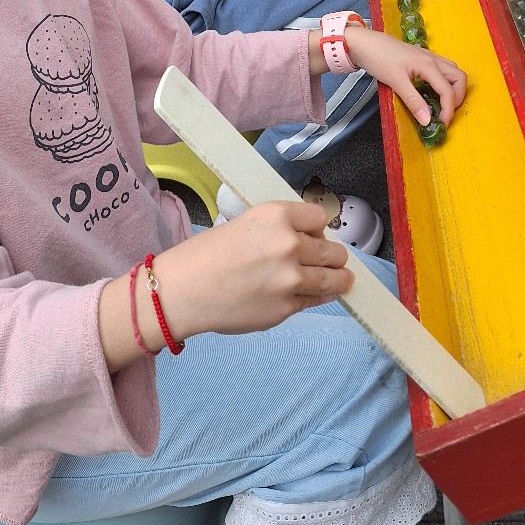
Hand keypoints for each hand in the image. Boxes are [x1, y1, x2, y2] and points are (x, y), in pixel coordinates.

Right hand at [156, 202, 352, 339]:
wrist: (182, 291)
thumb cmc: (206, 255)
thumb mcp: (245, 224)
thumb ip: (279, 230)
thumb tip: (310, 241)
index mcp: (276, 216)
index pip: (319, 218)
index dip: (316, 229)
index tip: (314, 235)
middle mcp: (289, 244)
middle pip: (333, 250)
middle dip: (332, 255)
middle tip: (329, 259)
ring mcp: (291, 279)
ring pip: (334, 277)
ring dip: (338, 278)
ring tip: (342, 279)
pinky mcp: (287, 308)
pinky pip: (317, 299)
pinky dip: (319, 296)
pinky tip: (315, 293)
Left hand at [345, 25, 466, 125]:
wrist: (363, 42)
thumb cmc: (378, 58)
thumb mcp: (395, 82)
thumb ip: (413, 101)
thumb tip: (427, 121)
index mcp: (428, 65)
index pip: (448, 91)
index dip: (449, 110)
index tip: (441, 124)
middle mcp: (432, 59)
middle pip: (459, 78)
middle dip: (458, 97)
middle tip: (445, 112)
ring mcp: (428, 57)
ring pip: (452, 72)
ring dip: (452, 88)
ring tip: (440, 104)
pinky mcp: (421, 57)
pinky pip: (442, 70)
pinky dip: (443, 82)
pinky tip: (431, 91)